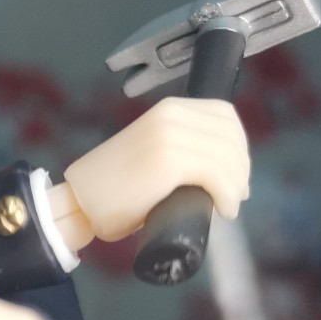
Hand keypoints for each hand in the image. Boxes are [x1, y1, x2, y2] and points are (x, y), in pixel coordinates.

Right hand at [54, 98, 249, 244]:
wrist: (80, 202)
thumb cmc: (113, 188)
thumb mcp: (152, 152)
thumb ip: (180, 147)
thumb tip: (218, 167)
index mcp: (167, 109)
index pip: (224, 115)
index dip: (239, 145)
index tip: (236, 173)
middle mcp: (170, 115)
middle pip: (230, 137)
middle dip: (240, 168)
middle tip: (236, 194)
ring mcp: (169, 135)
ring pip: (227, 157)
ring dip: (235, 185)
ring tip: (229, 205)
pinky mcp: (169, 160)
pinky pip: (217, 175)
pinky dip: (227, 195)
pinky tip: (223, 209)